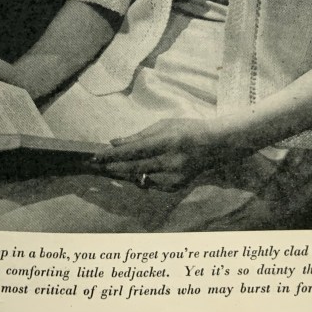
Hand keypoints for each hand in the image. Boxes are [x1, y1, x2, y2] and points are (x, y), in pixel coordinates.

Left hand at [91, 118, 235, 190]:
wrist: (214, 146)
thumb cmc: (186, 129)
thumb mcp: (163, 125)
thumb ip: (138, 136)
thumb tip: (114, 142)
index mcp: (167, 141)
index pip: (133, 150)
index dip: (113, 155)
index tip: (97, 156)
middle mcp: (170, 161)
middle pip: (134, 168)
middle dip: (113, 167)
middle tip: (99, 166)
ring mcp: (173, 176)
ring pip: (140, 179)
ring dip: (124, 173)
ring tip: (113, 168)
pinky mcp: (175, 186)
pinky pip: (151, 184)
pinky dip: (141, 178)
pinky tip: (137, 172)